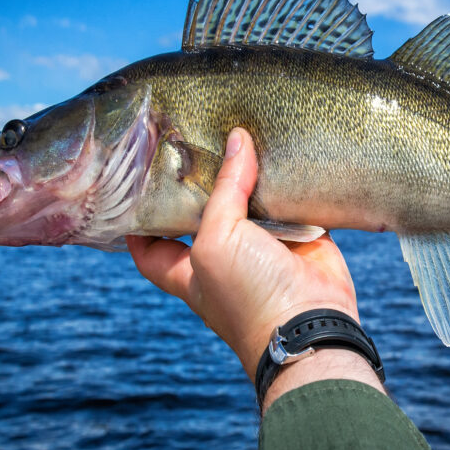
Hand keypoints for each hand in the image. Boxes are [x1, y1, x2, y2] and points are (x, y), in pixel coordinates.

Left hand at [127, 128, 377, 405]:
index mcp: (189, 268)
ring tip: (240, 126)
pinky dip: (289, 180)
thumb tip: (237, 139)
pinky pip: (292, 202)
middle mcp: (224, 256)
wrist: (312, 322)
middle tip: (195, 136)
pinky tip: (282, 148)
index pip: (151, 244)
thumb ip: (224, 189)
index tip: (137, 186)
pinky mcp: (301, 237)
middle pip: (205, 212)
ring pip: (251, 202)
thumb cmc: (249, 295)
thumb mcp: (217, 240)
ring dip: (250, 173)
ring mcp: (264, 247)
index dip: (142, 220)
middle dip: (202, 181)